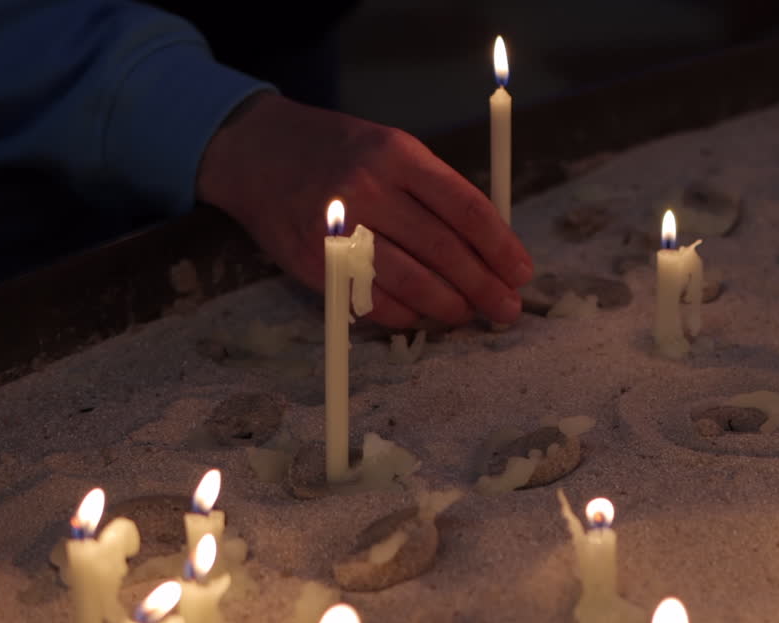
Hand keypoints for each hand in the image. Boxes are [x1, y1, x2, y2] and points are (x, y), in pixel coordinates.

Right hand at [195, 92, 532, 326]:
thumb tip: (492, 248)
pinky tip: (423, 315)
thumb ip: (437, 193)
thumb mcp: (392, 150)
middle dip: (483, 286)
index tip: (522, 272)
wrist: (257, 152)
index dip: (500, 246)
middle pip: (442, 250)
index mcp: (397, 154)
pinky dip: (405, 315)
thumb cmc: (341, 154)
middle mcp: (367, 188)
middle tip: (508, 308)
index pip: (465, 207)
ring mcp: (337, 228)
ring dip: (448, 306)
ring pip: (410, 281)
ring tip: (468, 314)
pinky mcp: (314, 261)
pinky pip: (372, 301)